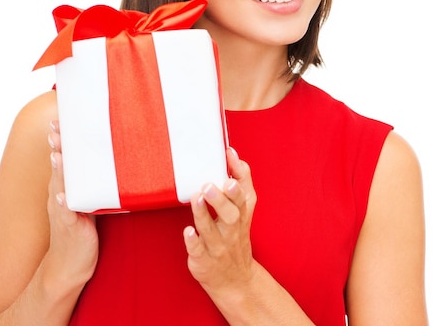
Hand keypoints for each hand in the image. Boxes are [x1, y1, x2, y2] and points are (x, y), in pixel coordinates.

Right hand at [43, 120, 98, 288]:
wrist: (69, 267)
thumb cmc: (82, 232)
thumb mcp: (90, 202)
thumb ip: (97, 182)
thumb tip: (115, 161)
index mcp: (67, 187)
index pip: (64, 159)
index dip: (63, 141)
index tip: (60, 120)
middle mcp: (61, 195)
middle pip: (59, 166)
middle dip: (59, 147)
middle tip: (57, 127)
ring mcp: (63, 210)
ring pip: (60, 185)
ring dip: (59, 169)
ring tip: (59, 153)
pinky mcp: (69, 226)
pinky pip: (66, 212)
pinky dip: (64, 202)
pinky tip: (63, 194)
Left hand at [183, 147, 256, 296]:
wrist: (235, 278)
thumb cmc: (235, 234)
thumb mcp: (244, 208)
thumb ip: (241, 179)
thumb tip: (231, 153)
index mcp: (241, 215)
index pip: (243, 199)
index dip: (237, 185)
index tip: (229, 172)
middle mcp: (231, 231)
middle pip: (230, 215)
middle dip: (221, 200)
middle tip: (209, 185)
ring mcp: (217, 246)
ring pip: (211, 230)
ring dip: (203, 214)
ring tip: (196, 198)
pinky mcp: (203, 259)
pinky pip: (198, 250)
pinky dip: (193, 241)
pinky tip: (188, 231)